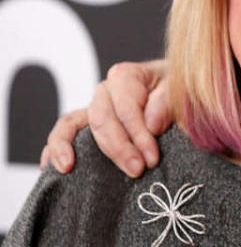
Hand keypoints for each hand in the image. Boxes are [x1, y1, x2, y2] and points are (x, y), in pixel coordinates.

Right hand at [41, 59, 172, 177]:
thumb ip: (167, 103)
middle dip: (119, 148)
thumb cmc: (179, 90)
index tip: (152, 157)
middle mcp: (106, 90)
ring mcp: (94, 107)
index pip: (126, 109)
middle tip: (137, 170)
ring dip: (76, 149)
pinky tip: (54, 167)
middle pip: (102, 120)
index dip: (138, 135)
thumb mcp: (180, 91)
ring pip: (76, 126)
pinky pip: (65, 133)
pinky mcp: (89, 124)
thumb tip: (151, 124)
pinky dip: (55, 148)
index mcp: (126, 76)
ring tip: (70, 168)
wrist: (176, 92)